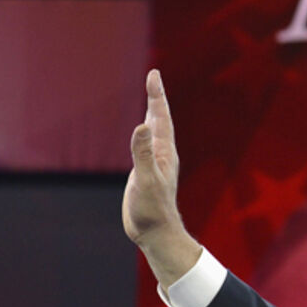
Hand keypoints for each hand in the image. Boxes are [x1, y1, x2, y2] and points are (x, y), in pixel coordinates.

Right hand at [123, 70, 200, 286]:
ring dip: (152, 112)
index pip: (160, 117)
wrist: (157, 233)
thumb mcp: (145, 180)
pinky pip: (146, 145)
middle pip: (160, 119)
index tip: (154, 74)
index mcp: (164, 152)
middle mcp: (162, 154)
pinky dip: (144, 133)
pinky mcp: (147, 173)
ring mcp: (155, 163)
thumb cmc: (152, 210)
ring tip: (152, 96)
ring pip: (154, 132)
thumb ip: (142, 154)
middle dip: (156, 97)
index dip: (157, 95)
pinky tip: (143, 132)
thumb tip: (142, 126)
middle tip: (154, 77)